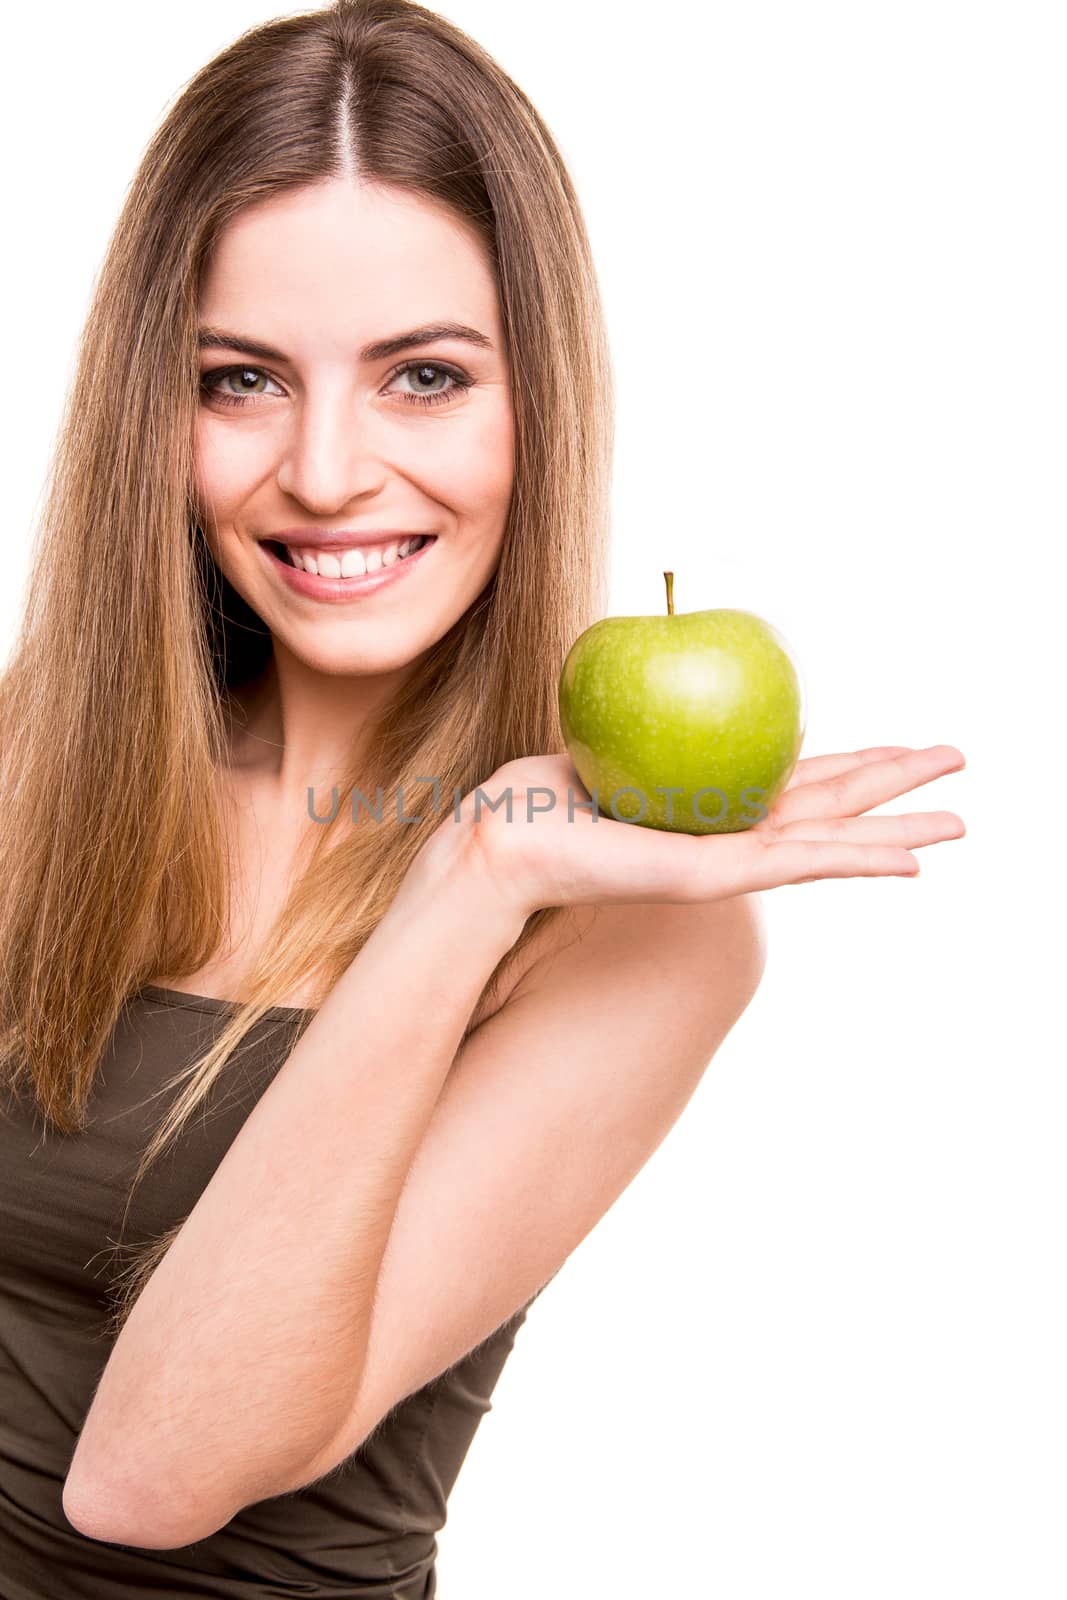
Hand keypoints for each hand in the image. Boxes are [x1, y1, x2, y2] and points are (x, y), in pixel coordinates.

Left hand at [453, 744, 966, 917]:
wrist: (509, 835)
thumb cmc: (552, 786)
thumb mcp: (627, 734)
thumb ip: (668, 713)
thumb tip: (686, 653)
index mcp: (717, 803)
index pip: (803, 781)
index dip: (858, 765)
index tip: (905, 752)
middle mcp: (732, 834)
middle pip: (834, 809)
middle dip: (899, 791)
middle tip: (962, 770)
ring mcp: (729, 861)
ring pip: (833, 844)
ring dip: (899, 834)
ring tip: (960, 826)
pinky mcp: (715, 877)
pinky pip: (799, 862)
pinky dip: (859, 862)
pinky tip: (908, 862)